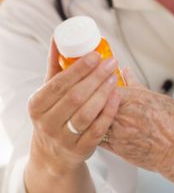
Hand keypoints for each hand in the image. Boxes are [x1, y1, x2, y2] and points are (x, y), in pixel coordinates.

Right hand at [28, 39, 120, 171]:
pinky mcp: (81, 150)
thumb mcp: (48, 92)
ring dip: (103, 93)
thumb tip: (58, 37)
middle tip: (111, 62)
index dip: (79, 69)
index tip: (96, 55)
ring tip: (114, 77)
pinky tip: (117, 96)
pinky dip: (108, 112)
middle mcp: (47, 124)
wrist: (53, 155)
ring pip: (87, 114)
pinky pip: (97, 130)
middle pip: (75, 97)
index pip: (58, 84)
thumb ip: (55, 66)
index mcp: (37, 105)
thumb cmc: (53, 113)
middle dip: (96, 77)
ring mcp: (64, 139)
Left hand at [101, 69, 173, 176]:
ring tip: (96, 113)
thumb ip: (136, 85)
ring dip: (94, 115)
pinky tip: (98, 129)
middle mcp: (122, 115)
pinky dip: (96, 132)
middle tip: (94, 96)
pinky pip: (97, 138)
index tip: (100, 83)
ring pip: (94, 120)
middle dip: (93, 98)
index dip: (99, 84)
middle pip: (95, 102)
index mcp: (131, 98)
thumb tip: (126, 72)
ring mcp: (118, 133)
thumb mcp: (157, 97)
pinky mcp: (118, 150)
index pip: (103, 86)